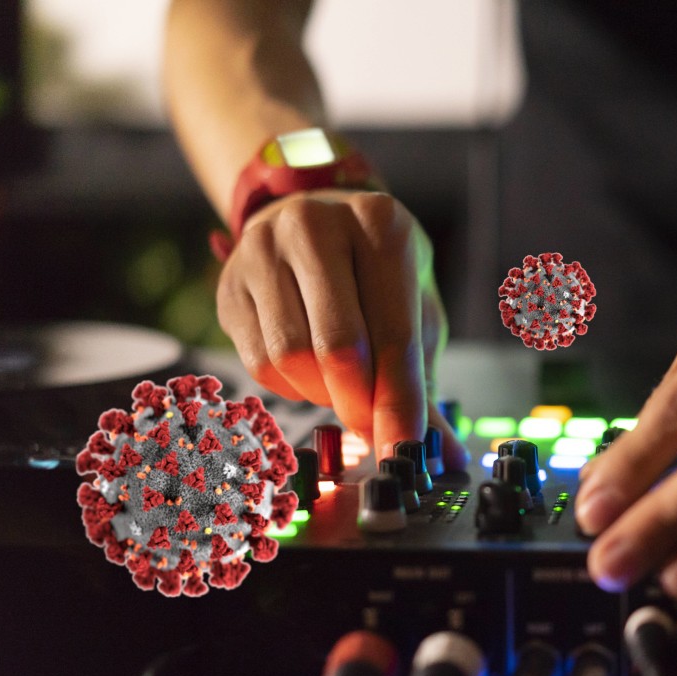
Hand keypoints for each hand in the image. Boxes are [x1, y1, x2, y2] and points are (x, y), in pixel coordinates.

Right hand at [215, 188, 468, 466]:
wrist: (313, 219)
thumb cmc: (376, 272)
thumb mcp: (414, 310)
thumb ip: (424, 382)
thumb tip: (447, 455)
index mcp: (380, 225)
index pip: (394, 336)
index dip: (400, 405)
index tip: (404, 450)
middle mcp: (316, 225)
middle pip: (338, 348)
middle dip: (360, 405)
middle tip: (372, 426)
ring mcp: (263, 249)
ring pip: (291, 358)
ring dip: (322, 393)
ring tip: (342, 382)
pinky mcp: (229, 282)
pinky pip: (258, 362)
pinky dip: (292, 385)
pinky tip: (310, 368)